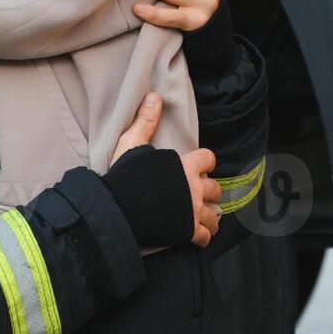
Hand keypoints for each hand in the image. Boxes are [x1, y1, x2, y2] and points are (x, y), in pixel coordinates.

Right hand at [111, 91, 221, 246]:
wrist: (117, 210)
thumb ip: (145, 122)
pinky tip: (200, 237)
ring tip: (204, 217)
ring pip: (214, 215)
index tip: (199, 168)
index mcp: (186, 166)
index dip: (205, 163)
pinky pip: (205, 236)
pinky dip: (204, 236)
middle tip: (199, 194)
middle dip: (208, 191)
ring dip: (210, 216)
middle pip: (215, 189)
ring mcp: (193, 211)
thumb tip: (154, 96)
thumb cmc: (124, 177)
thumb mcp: (132, 144)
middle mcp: (195, 188)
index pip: (209, 159)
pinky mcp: (187, 232)